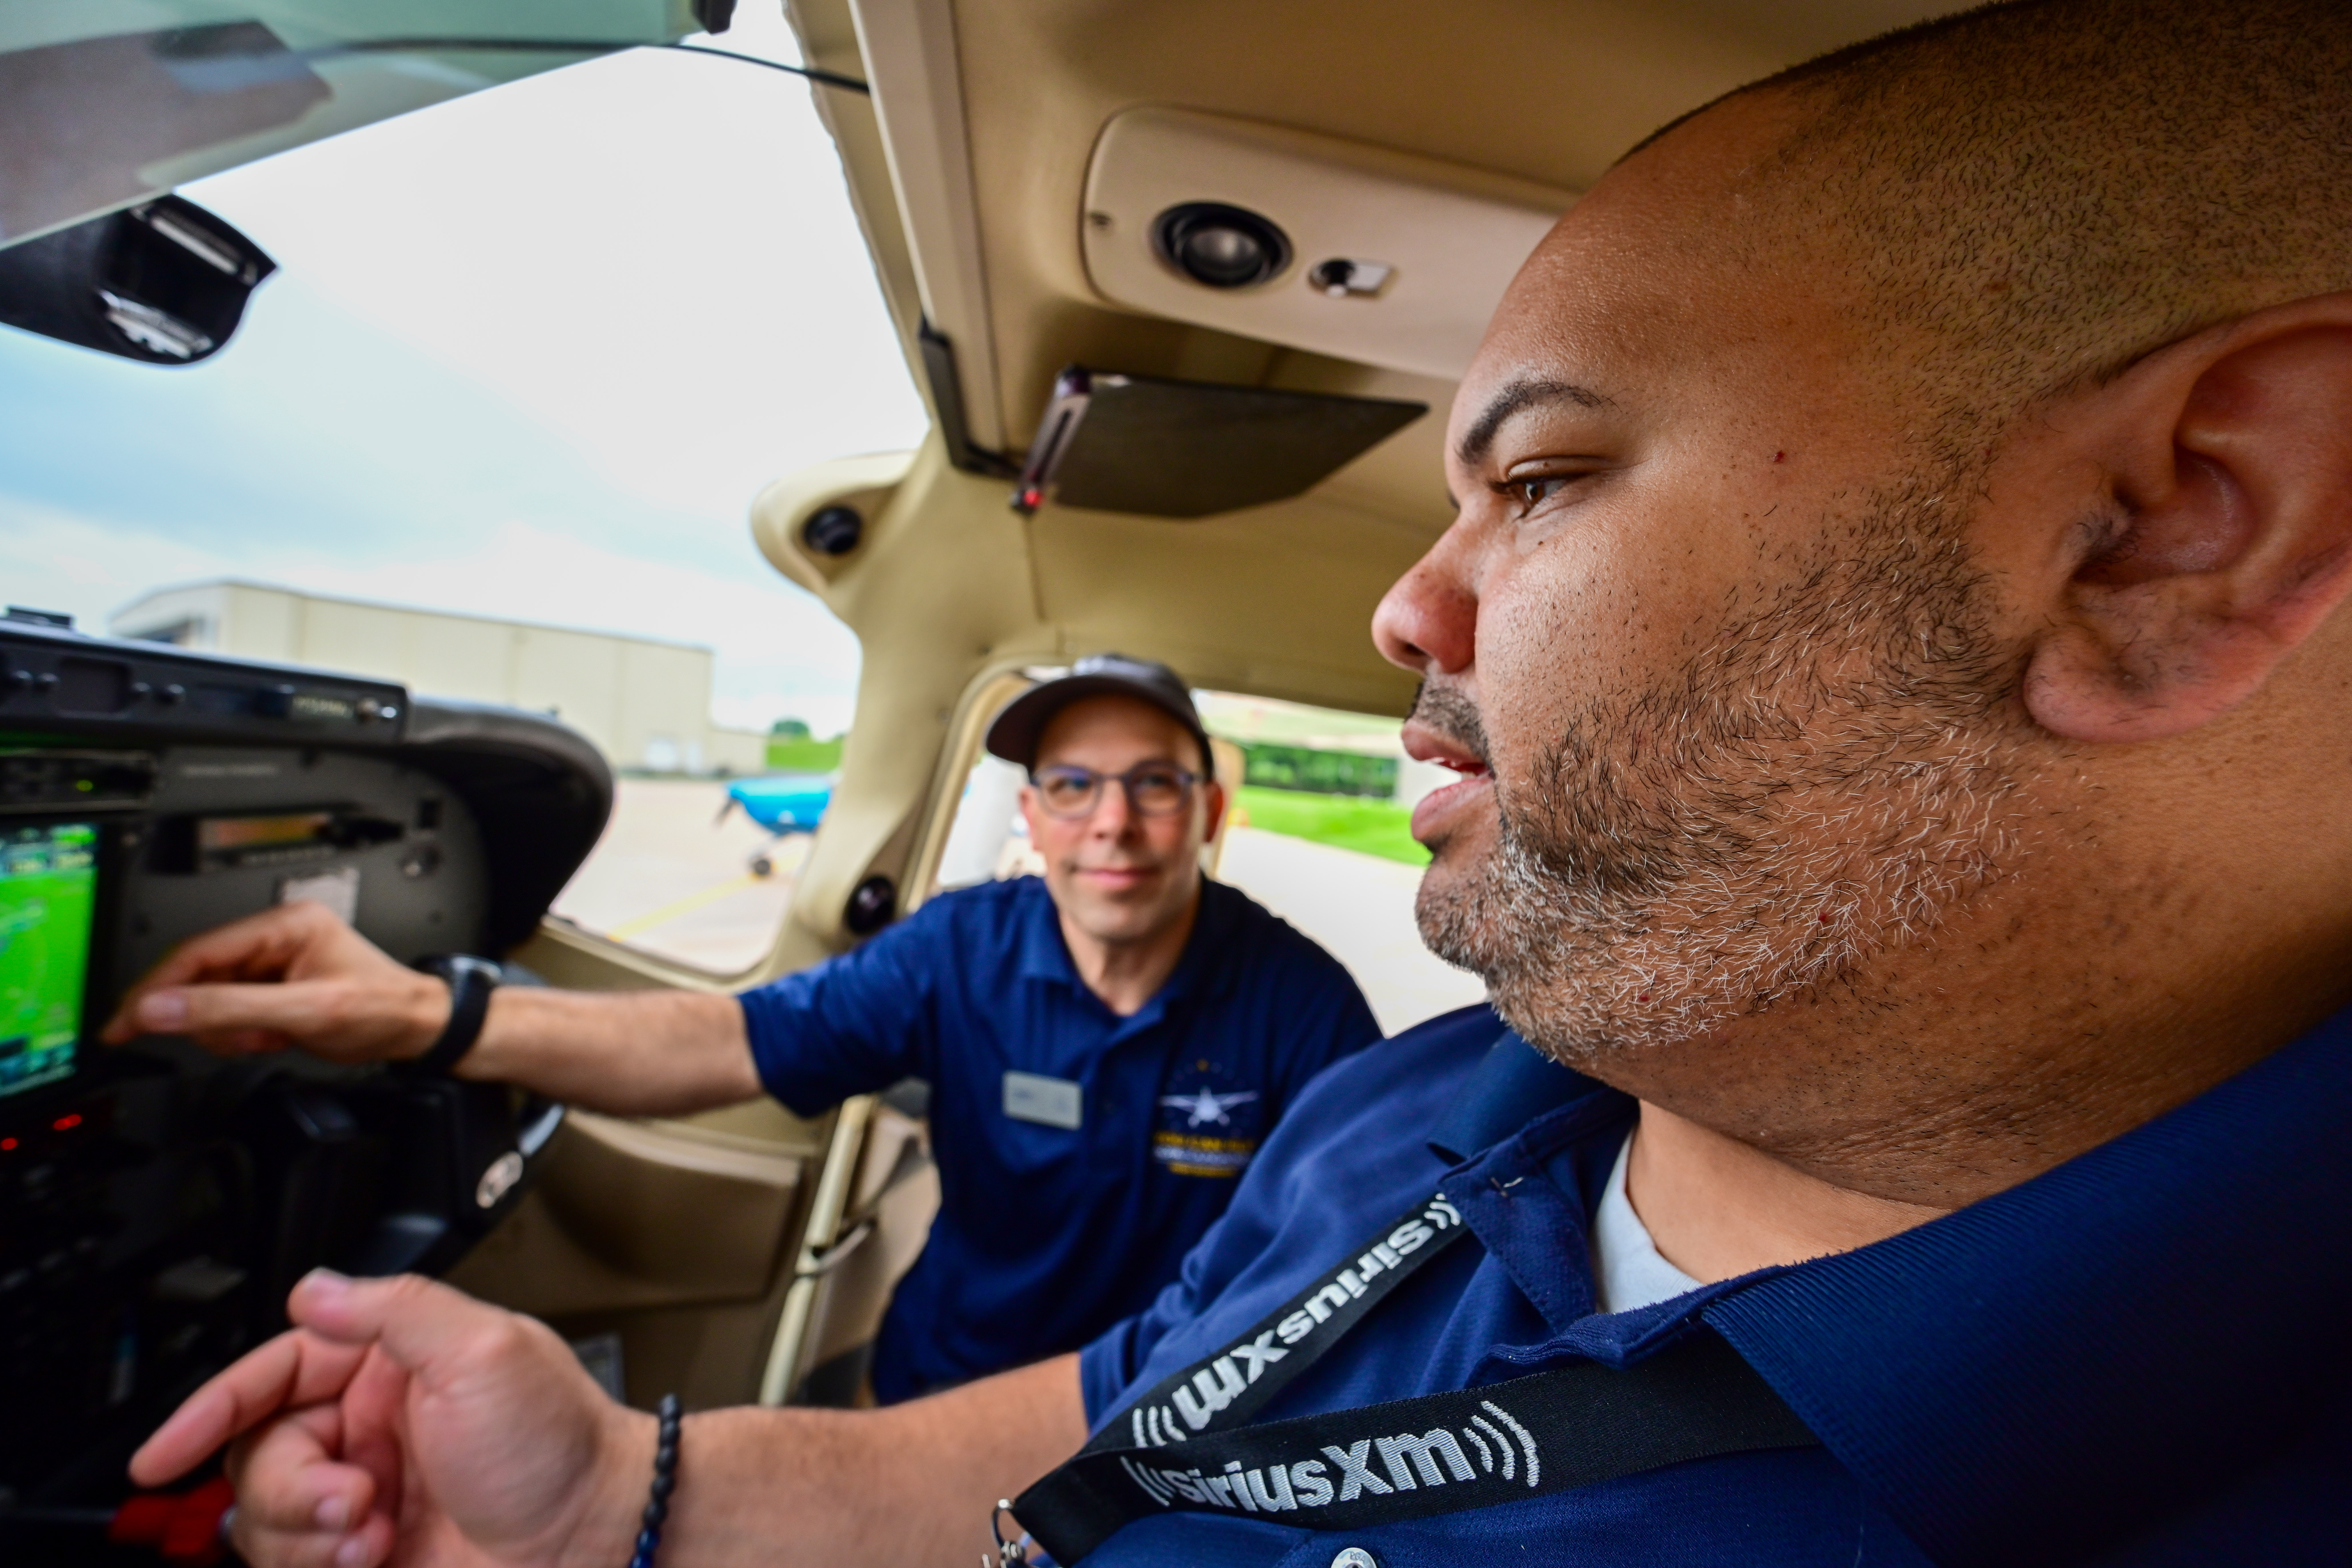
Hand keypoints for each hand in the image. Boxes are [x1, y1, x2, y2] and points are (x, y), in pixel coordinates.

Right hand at [101, 901, 449, 1063]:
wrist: (417, 1027)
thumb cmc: (383, 1008)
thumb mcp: (306, 1012)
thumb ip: (231, 1009)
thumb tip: (165, 1007)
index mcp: (284, 925)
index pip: (198, 951)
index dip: (156, 987)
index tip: (125, 1020)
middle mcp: (274, 937)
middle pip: (198, 975)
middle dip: (204, 1015)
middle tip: (229, 1039)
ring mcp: (272, 963)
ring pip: (209, 999)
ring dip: (227, 1030)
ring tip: (266, 1038)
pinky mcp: (272, 988)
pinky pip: (229, 1013)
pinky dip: (241, 1035)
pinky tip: (271, 1038)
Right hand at [131, 1271, 647, 1567]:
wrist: (599, 1533)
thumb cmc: (560, 1443)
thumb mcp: (485, 1348)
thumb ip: (393, 1309)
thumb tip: (314, 1289)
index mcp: (386, 1369)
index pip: (269, 1376)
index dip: (208, 1411)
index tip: (162, 1454)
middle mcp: (367, 1432)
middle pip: (258, 1456)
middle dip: (291, 1486)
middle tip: (353, 1499)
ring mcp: (363, 1498)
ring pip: (265, 1518)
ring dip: (307, 1532)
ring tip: (372, 1532)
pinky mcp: (363, 1554)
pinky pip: (292, 1562)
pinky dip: (319, 1563)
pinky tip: (374, 1554)